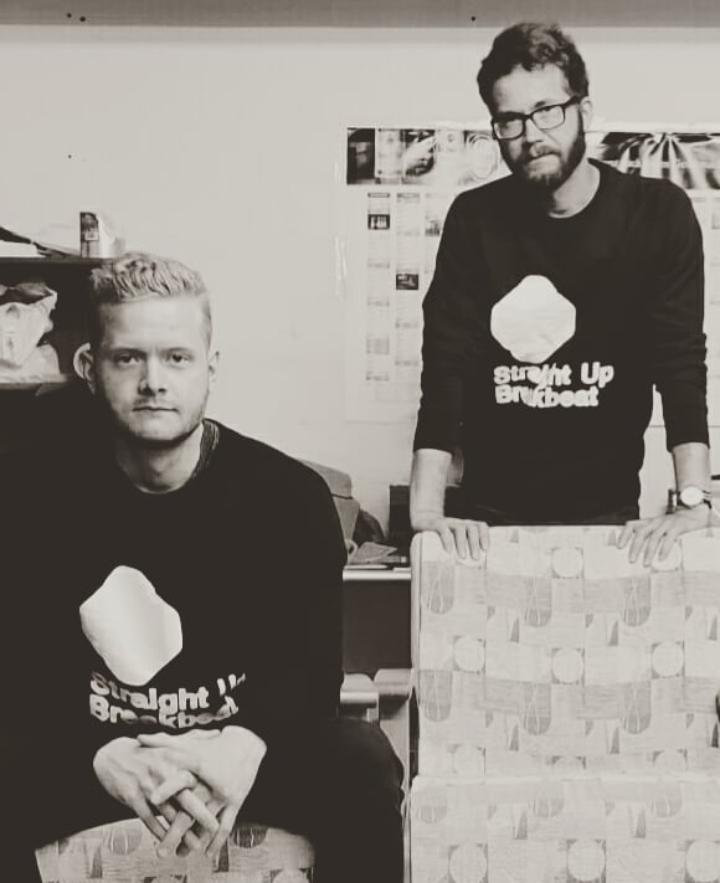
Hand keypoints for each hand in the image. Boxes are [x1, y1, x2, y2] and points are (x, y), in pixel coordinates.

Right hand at [93, 736, 216, 842]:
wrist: (112, 756)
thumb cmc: (147, 751)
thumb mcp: (169, 742)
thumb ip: (194, 739)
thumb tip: (217, 732)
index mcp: (174, 758)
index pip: (196, 774)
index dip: (211, 786)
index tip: (228, 797)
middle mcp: (162, 771)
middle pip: (184, 796)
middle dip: (200, 813)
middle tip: (214, 827)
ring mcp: (147, 785)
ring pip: (167, 812)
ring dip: (181, 831)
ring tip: (195, 844)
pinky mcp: (132, 796)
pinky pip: (147, 817)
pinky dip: (158, 830)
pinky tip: (167, 840)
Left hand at [138, 726, 266, 856]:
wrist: (247, 744)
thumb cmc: (213, 744)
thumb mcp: (190, 742)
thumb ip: (163, 742)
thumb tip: (139, 738)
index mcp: (199, 766)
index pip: (181, 777)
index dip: (166, 787)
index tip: (151, 798)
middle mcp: (212, 783)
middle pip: (191, 810)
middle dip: (175, 831)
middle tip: (160, 851)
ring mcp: (225, 795)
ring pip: (207, 822)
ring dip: (193, 840)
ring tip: (178, 854)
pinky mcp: (237, 802)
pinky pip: (227, 825)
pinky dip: (217, 841)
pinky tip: (207, 854)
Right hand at [412, 513, 488, 559]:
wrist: (423, 522)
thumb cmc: (441, 538)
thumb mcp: (454, 541)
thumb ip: (461, 552)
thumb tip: (469, 577)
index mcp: (467, 526)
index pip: (480, 526)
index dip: (485, 536)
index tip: (486, 549)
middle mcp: (460, 522)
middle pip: (472, 528)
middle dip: (475, 543)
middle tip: (475, 558)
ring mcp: (449, 522)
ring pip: (460, 528)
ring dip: (463, 543)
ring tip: (463, 557)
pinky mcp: (437, 523)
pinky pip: (444, 529)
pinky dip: (447, 540)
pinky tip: (449, 551)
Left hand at [617, 505, 711, 564]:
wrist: (693, 515)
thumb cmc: (673, 525)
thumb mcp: (658, 528)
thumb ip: (650, 536)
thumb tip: (641, 553)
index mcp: (648, 522)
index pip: (631, 525)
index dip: (624, 535)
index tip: (619, 547)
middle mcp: (654, 522)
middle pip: (640, 533)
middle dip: (634, 548)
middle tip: (631, 560)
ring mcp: (665, 524)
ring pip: (653, 538)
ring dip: (648, 552)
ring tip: (646, 564)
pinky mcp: (677, 527)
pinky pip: (668, 539)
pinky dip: (664, 549)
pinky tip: (661, 558)